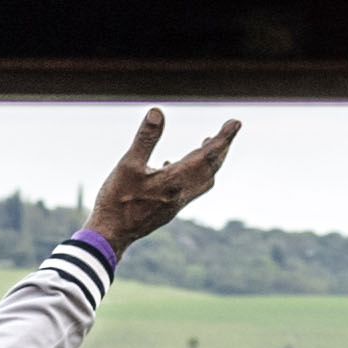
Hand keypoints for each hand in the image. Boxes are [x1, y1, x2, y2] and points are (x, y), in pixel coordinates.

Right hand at [84, 111, 237, 251]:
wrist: (111, 235)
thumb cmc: (117, 200)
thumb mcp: (127, 164)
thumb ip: (145, 139)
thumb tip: (158, 112)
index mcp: (174, 181)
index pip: (207, 155)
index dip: (223, 138)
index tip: (236, 122)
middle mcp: (181, 193)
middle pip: (211, 169)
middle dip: (221, 148)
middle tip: (228, 130)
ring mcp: (176, 204)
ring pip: (204, 180)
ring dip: (210, 162)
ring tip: (207, 145)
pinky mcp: (168, 210)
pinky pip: (190, 188)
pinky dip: (193, 173)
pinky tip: (172, 164)